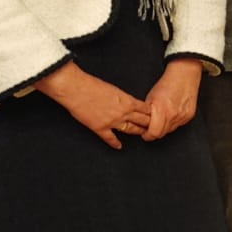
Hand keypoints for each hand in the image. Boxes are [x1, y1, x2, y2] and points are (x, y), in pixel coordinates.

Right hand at [34, 62, 152, 149]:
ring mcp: (112, 122)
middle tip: (154, 128)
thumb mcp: (114, 89)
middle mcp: (123, 113)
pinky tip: (119, 146)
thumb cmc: (92, 85)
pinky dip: (115, 143)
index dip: (152, 113)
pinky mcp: (100, 128)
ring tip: (143, 135)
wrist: (75, 89)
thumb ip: (122, 97)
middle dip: (149, 124)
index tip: (156, 116)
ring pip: (131, 130)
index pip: (146, 110)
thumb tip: (127, 102)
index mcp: (127, 101)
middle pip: (142, 121)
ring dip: (137, 132)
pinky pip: (110, 138)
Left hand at [142, 59, 203, 140]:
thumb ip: (147, 113)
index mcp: (161, 110)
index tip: (145, 133)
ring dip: (164, 127)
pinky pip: (178, 125)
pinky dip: (173, 122)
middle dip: (155, 131)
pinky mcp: (189, 116)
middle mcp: (173, 115)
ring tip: (162, 117)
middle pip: (161, 134)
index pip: (153, 133)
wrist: (184, 76)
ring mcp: (182, 116)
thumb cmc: (167, 84)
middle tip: (151, 126)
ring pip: (170, 130)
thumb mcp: (150, 98)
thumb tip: (143, 124)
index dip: (147, 135)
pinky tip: (171, 113)